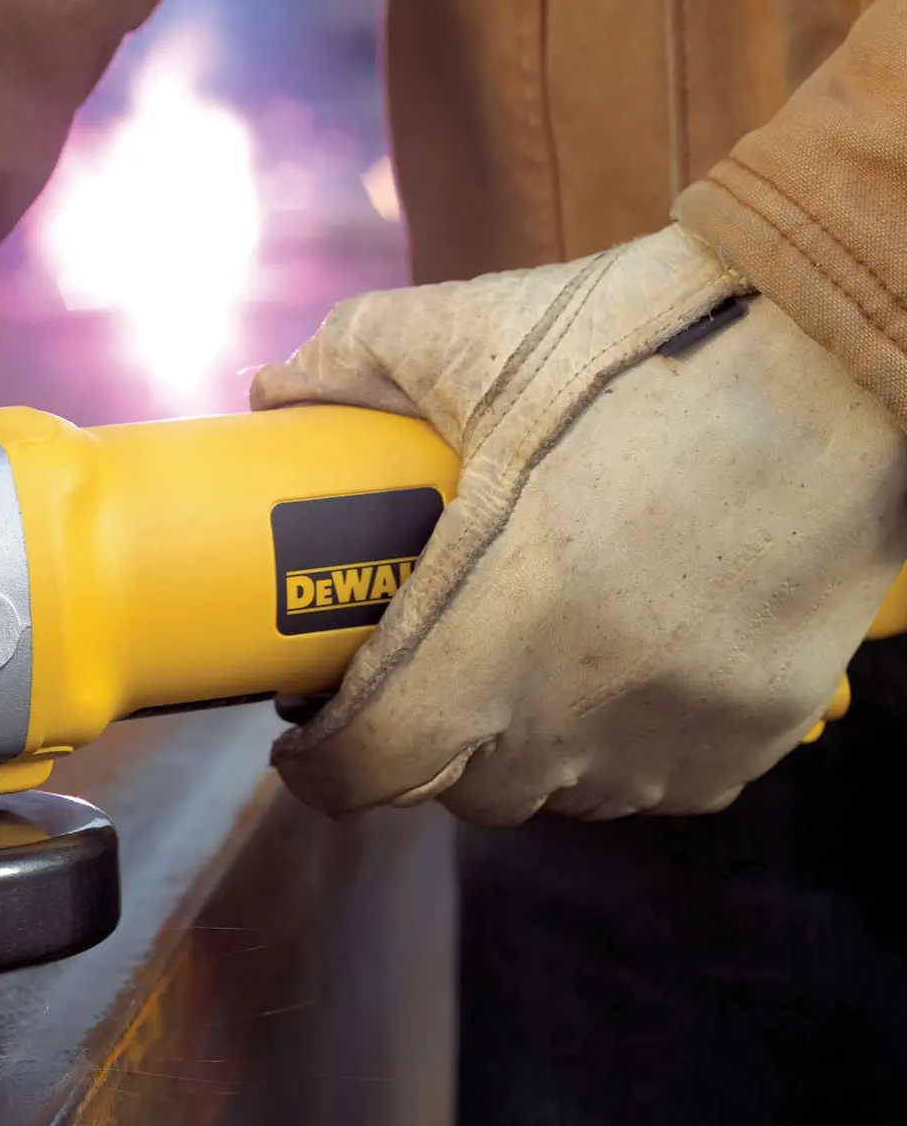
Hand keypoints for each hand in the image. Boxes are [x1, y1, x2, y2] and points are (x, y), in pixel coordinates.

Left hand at [252, 224, 906, 825]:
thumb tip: (275, 387)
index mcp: (501, 609)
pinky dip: (618, 750)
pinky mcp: (755, 729)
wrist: (853, 352)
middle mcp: (587, 695)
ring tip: (516, 672)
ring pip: (560, 795)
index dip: (323, 766)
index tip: (308, 740)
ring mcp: (678, 724)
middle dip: (419, 748)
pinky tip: (613, 677)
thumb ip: (361, 352)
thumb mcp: (492, 330)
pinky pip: (656, 784)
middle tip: (411, 682)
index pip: (377, 761)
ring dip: (519, 753)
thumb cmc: (665, 340)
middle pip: (463, 791)